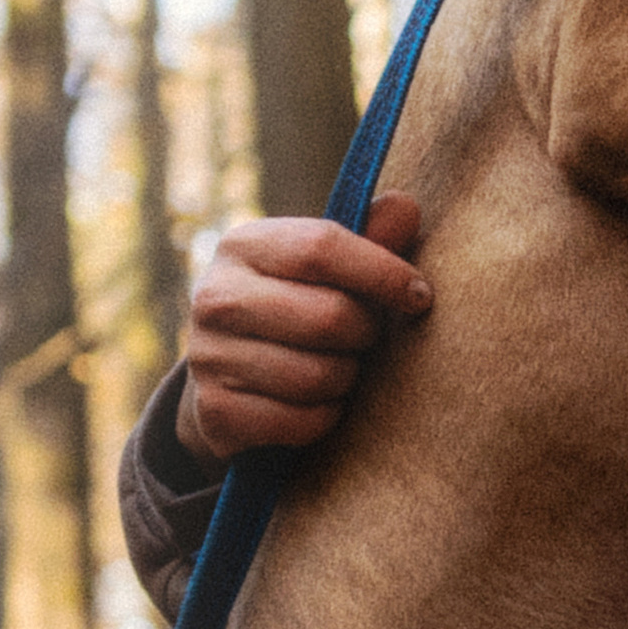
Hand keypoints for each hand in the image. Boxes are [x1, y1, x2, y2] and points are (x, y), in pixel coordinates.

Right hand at [173, 193, 431, 463]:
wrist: (229, 374)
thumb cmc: (298, 305)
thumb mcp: (328, 266)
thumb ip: (370, 237)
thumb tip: (406, 206)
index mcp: (244, 245)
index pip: (321, 248)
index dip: (382, 273)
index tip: (419, 295)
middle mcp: (215, 296)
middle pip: (328, 317)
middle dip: (366, 334)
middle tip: (367, 338)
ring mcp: (208, 356)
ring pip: (317, 376)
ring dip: (346, 379)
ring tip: (341, 368)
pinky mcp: (215, 411)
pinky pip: (301, 421)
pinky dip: (324, 417)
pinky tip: (318, 403)